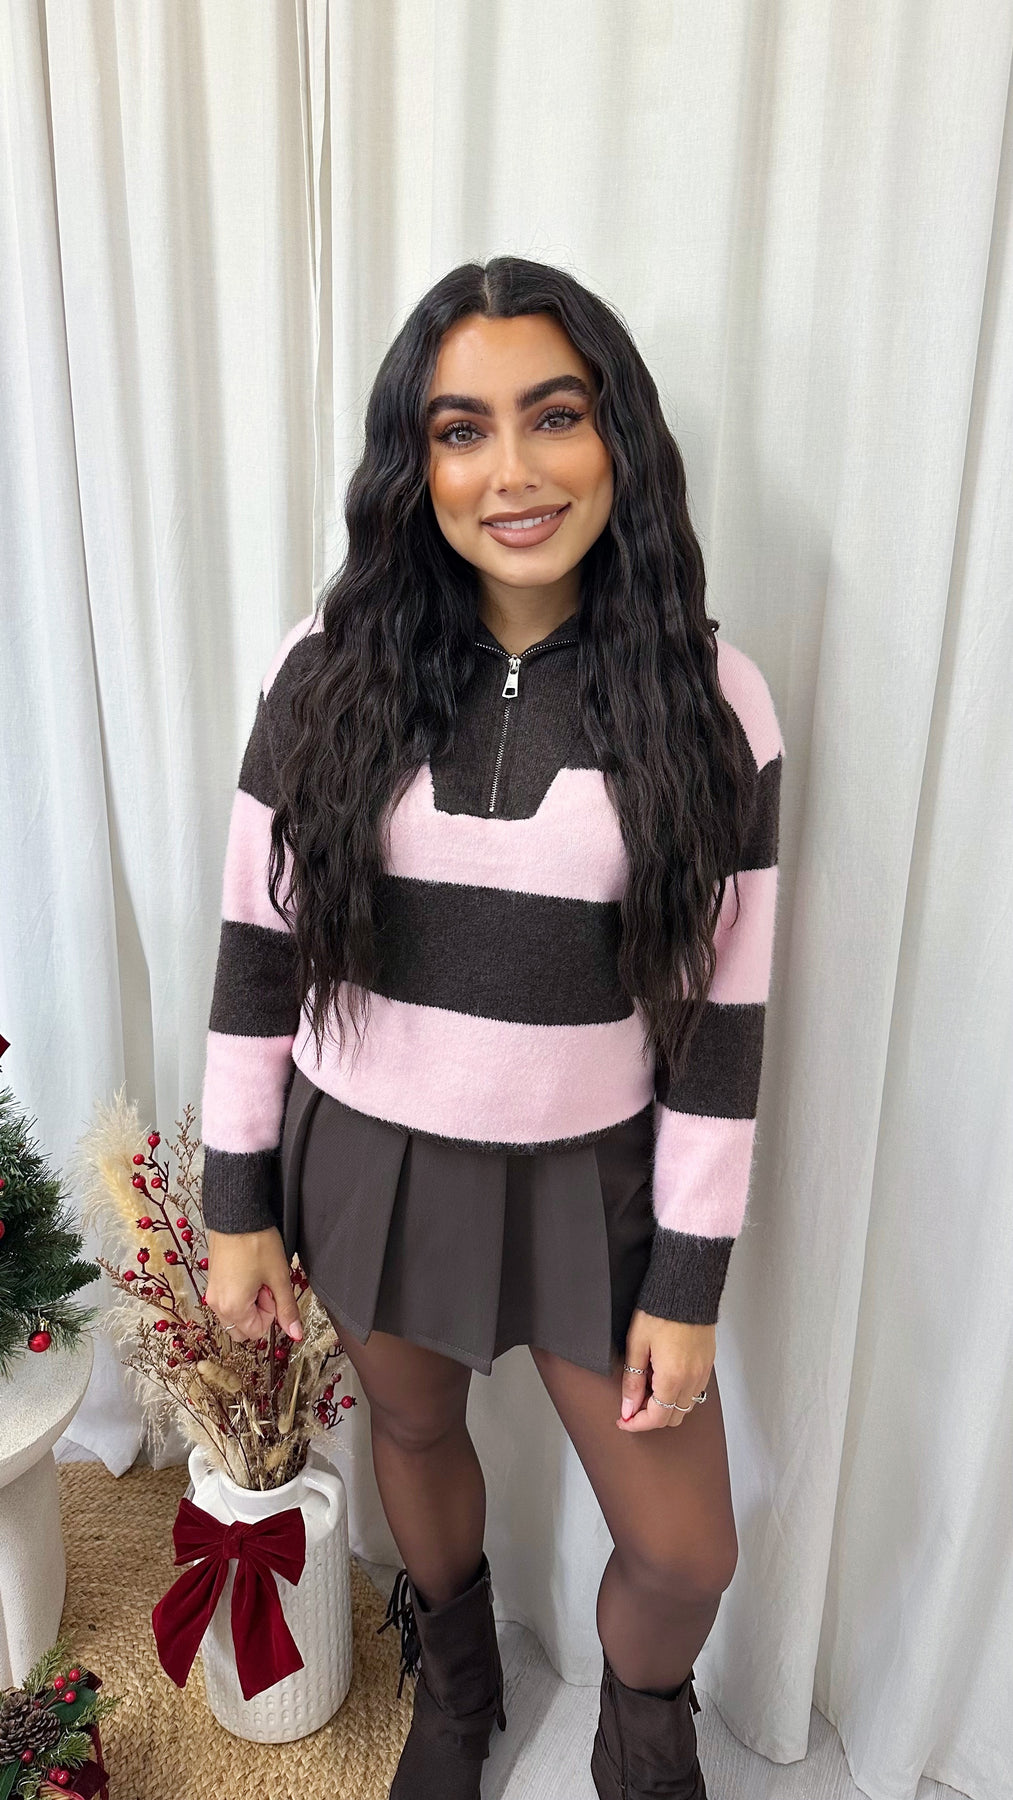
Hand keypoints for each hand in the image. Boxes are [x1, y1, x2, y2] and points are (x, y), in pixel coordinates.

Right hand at [204, 1225, 303, 1342]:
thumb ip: (287, 1309)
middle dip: (258, 1313)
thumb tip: (296, 1334)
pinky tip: (248, 1271)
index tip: (272, 1291)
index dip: (270, 1314)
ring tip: (257, 1276)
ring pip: (235, 1314)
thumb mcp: (279, 1277)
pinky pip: (227, 1300)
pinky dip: (240, 1293)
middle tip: (265, 1286)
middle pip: (242, 1328)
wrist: (236, 1215)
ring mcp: (212, 1292)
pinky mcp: (212, 1281)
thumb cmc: (257, 1243)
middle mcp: (217, 1304)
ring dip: (249, 1303)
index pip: (256, 1332)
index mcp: (232, 1308)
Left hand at [617, 1311, 714, 1430]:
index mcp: (673, 1377)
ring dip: (666, 1406)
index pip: (656, 1418)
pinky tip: (664, 1377)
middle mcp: (692, 1379)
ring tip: (648, 1386)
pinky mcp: (708, 1364)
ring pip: (686, 1407)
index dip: (636, 1423)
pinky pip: (695, 1392)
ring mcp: (703, 1372)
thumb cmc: (660, 1311)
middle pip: (673, 1418)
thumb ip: (632, 1381)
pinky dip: (679, 1394)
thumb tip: (627, 1407)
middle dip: (651, 1417)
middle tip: (633, 1403)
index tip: (624, 1420)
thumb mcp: (637, 1344)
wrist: (686, 1288)